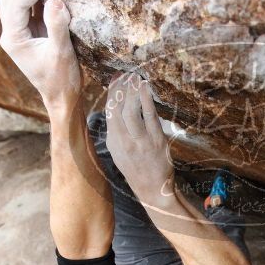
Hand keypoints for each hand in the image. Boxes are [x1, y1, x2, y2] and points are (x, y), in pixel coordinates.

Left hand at [0, 0, 80, 109]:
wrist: (62, 96)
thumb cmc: (61, 79)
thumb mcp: (62, 53)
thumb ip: (57, 26)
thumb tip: (55, 0)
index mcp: (13, 39)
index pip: (16, 3)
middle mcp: (11, 32)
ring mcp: (19, 31)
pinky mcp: (30, 30)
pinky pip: (29, 5)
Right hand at [105, 74, 175, 208]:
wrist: (153, 189)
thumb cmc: (136, 168)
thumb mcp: (119, 152)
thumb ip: (116, 131)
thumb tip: (115, 108)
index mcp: (113, 142)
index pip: (108, 112)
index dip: (111, 93)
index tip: (115, 79)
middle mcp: (123, 141)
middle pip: (117, 108)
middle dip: (120, 88)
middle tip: (126, 74)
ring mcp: (140, 141)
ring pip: (131, 109)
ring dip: (132, 90)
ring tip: (135, 77)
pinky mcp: (156, 141)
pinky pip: (149, 115)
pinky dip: (146, 99)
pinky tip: (146, 87)